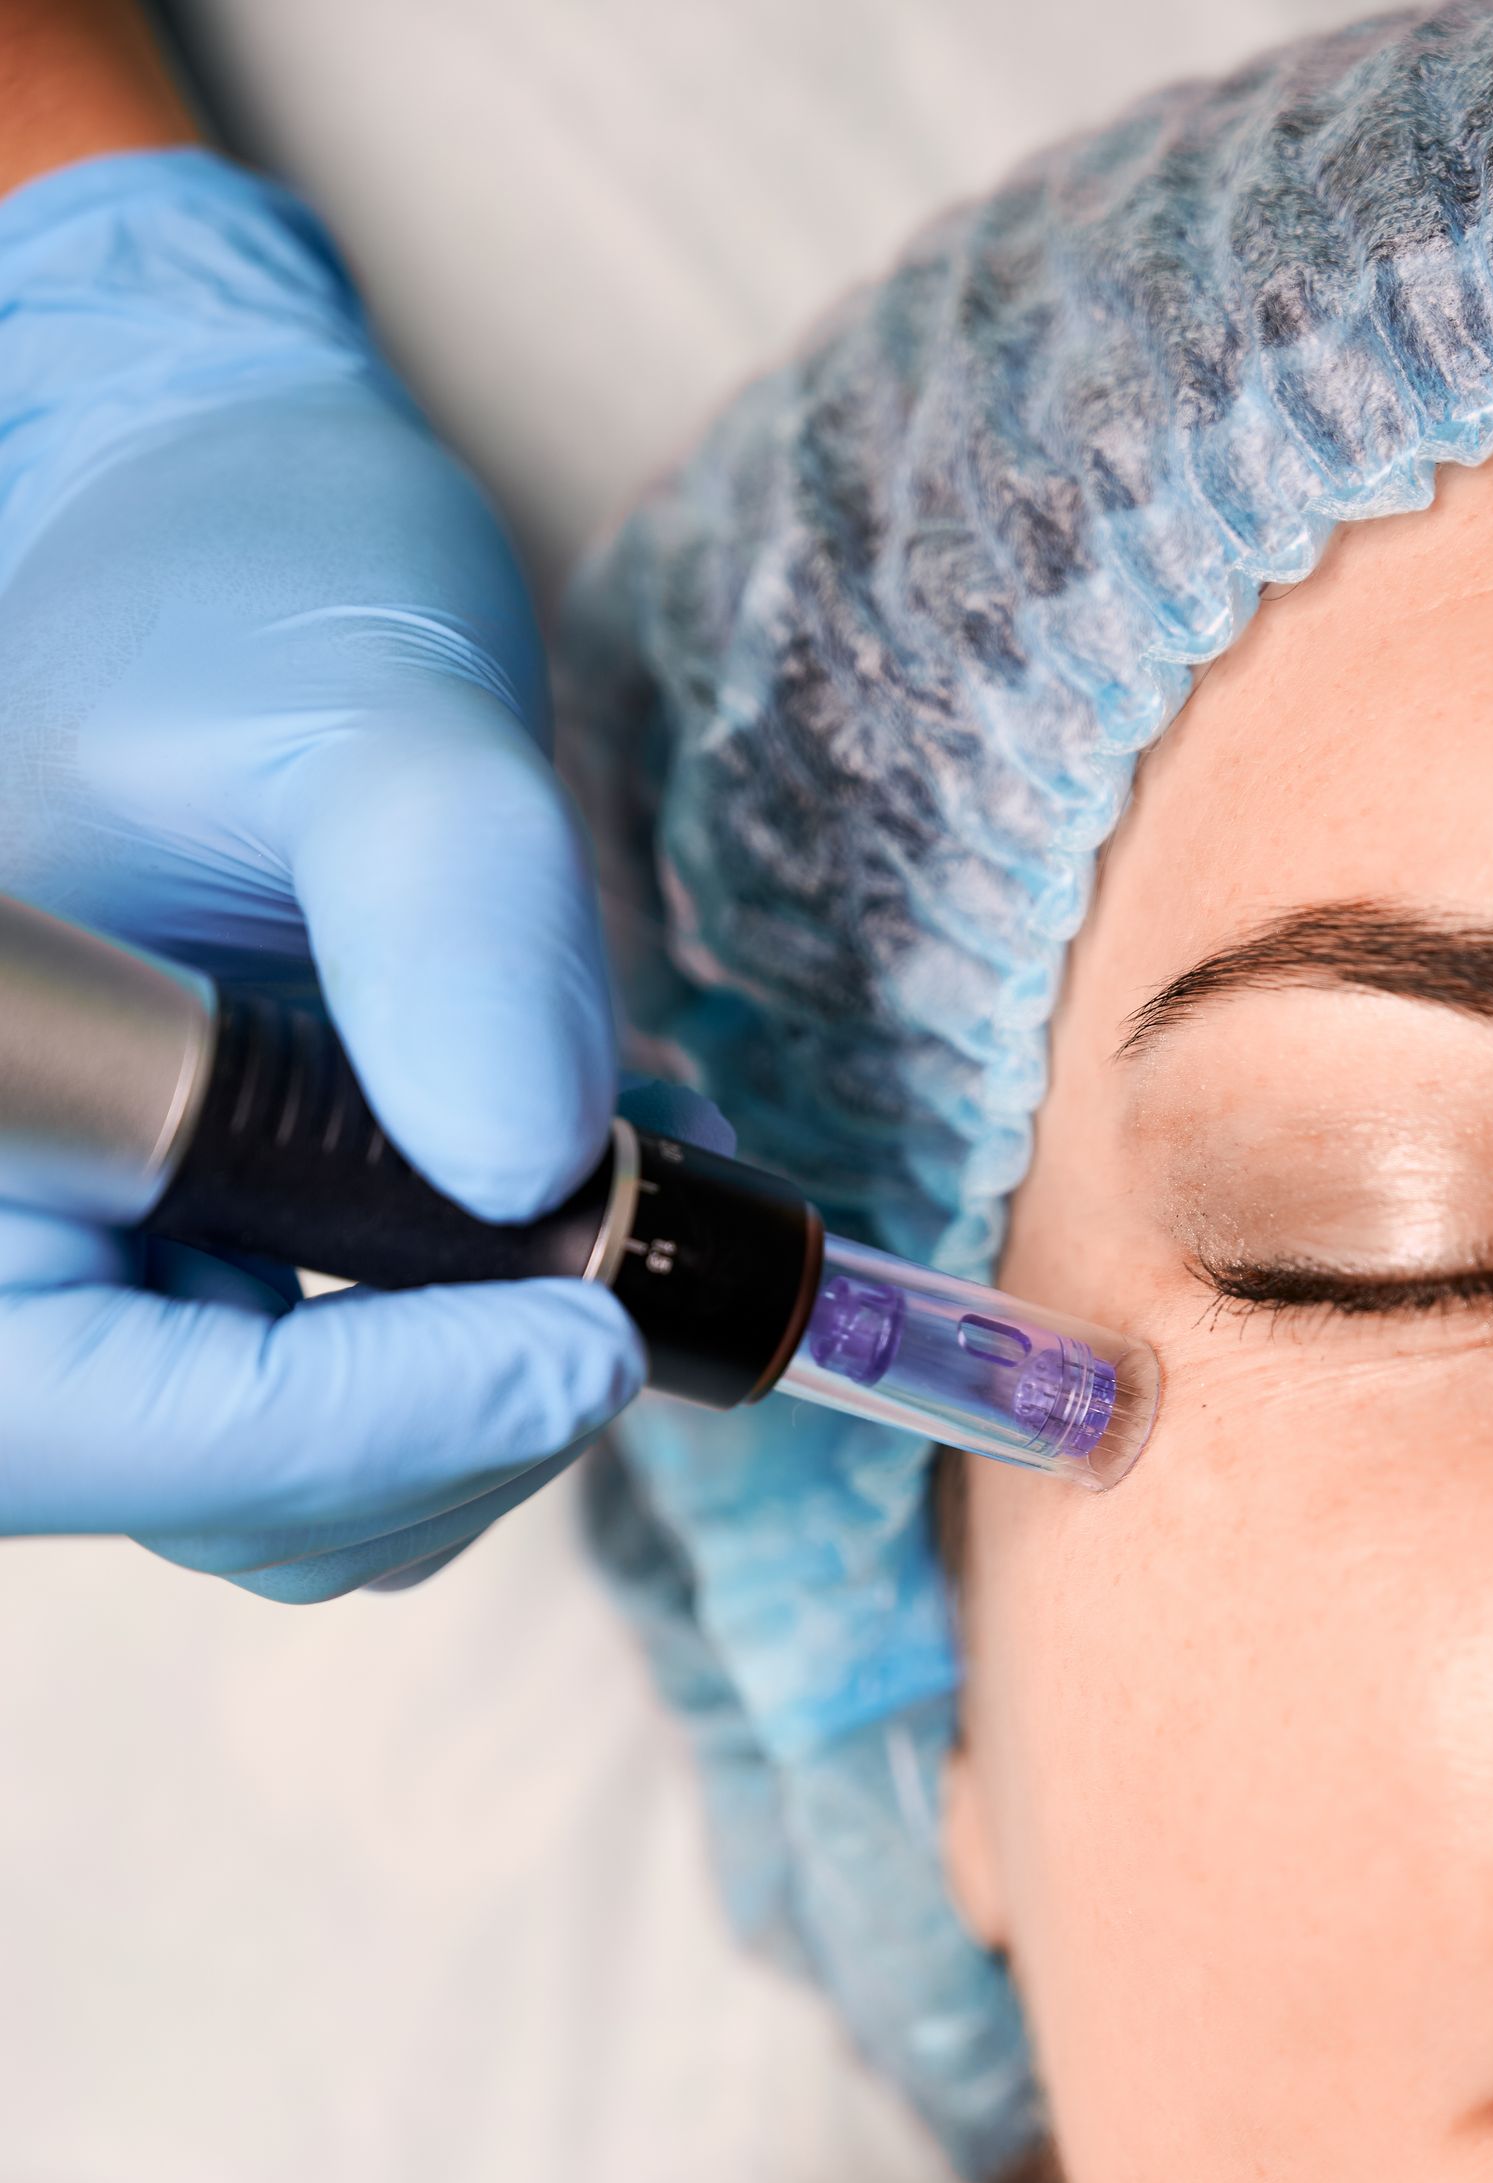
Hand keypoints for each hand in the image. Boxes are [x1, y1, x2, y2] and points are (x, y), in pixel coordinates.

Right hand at [0, 151, 647, 1598]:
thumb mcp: (363, 702)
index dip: (334, 1428)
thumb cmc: (248, 581)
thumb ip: (443, 908)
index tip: (577, 1348)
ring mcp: (93, 1264)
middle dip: (436, 1433)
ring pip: (275, 1495)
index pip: (78, 1404)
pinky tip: (536, 1238)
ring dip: (468, 1418)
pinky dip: (465, 1381)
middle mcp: (9, 1220)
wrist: (230, 562)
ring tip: (577, 1229)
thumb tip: (531, 1158)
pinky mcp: (185, 1278)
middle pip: (190, 1487)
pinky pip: (325, 1429)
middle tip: (616, 1291)